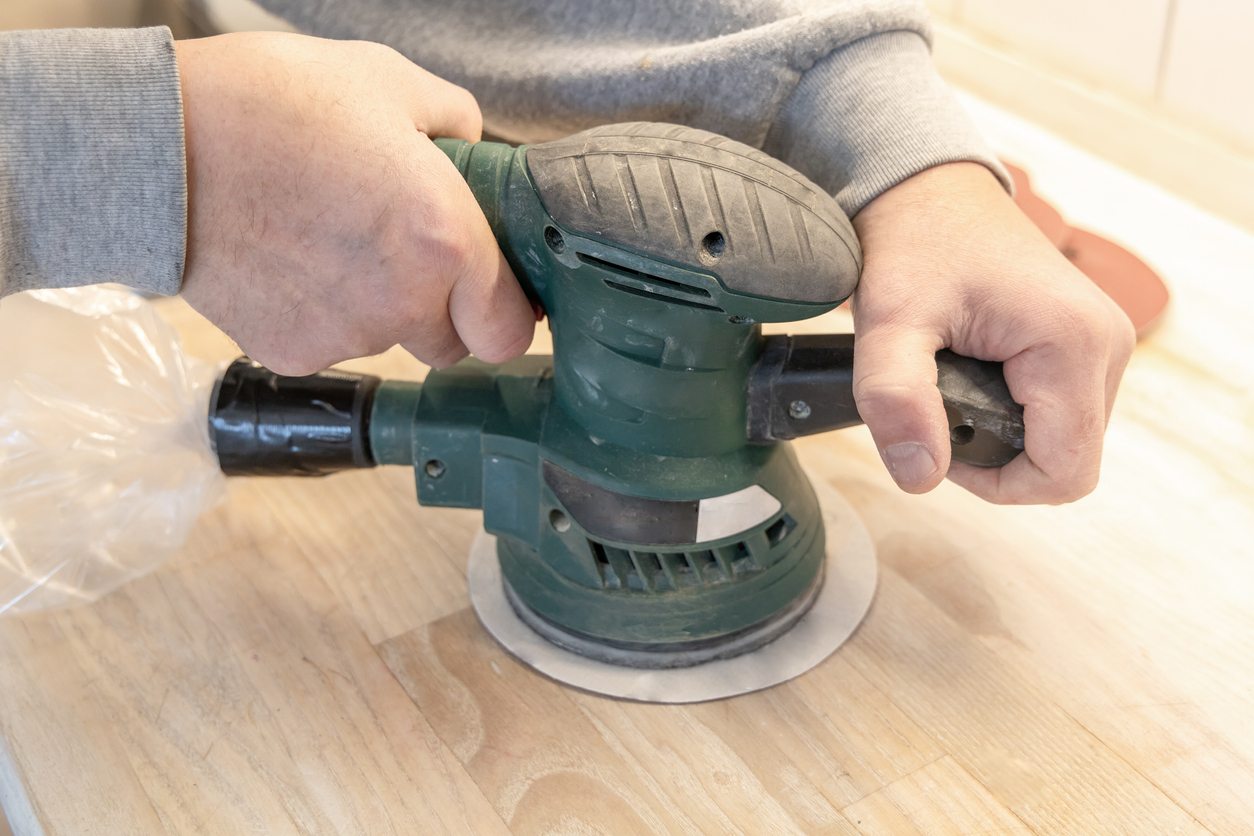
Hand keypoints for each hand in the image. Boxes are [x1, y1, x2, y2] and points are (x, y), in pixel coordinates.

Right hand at [175, 32, 534, 374]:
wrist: (156, 146)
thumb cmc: (271, 103)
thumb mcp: (387, 81)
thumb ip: (457, 124)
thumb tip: (475, 152)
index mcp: (445, 239)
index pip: (510, 330)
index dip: (506, 312)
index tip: (494, 293)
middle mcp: (403, 302)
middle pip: (453, 345)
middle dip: (444, 310)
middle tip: (407, 253)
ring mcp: (345, 336)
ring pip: (389, 342)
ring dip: (378, 307)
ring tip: (332, 238)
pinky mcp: (291, 353)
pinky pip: (329, 345)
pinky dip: (321, 314)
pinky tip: (292, 259)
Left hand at [850, 162, 1134, 503]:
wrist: (926, 190)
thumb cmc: (913, 243)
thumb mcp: (889, 323)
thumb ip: (896, 401)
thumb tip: (919, 477)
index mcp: (1073, 344)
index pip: (1065, 474)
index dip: (997, 484)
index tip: (940, 443)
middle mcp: (1106, 345)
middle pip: (1068, 463)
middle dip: (998, 461)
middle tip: (935, 414)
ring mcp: (1102, 343)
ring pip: (1066, 442)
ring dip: (1004, 439)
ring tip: (949, 390)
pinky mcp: (1086, 342)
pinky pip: (1062, 413)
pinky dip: (1016, 416)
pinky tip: (972, 381)